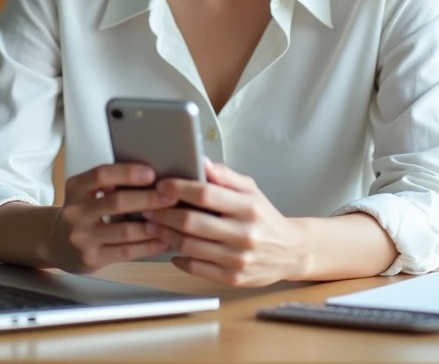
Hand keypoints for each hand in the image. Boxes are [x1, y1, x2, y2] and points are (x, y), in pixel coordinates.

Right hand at [37, 163, 176, 273]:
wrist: (55, 243)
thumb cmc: (83, 212)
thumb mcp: (86, 192)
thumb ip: (109, 184)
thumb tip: (153, 178)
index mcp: (75, 187)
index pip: (102, 175)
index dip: (127, 173)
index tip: (151, 173)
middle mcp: (75, 211)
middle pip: (116, 202)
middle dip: (147, 199)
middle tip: (171, 197)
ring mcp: (81, 237)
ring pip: (124, 231)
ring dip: (152, 225)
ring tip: (172, 220)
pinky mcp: (90, 258)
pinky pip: (125, 252)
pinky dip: (147, 246)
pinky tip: (163, 241)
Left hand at [144, 159, 308, 286]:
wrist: (291, 251)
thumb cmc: (264, 217)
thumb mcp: (251, 190)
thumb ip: (225, 177)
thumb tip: (200, 161)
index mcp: (248, 207)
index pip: (206, 194)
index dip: (179, 189)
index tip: (162, 185)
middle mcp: (244, 233)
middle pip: (192, 222)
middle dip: (163, 214)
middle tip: (147, 207)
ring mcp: (238, 258)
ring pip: (189, 246)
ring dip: (165, 235)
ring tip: (153, 225)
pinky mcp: (233, 278)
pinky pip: (196, 267)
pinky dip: (178, 258)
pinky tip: (171, 248)